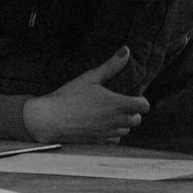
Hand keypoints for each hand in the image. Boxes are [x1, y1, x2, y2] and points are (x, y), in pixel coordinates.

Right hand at [23, 47, 150, 143]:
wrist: (49, 119)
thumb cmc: (68, 97)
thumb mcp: (90, 77)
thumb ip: (111, 66)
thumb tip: (125, 50)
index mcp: (116, 104)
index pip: (143, 106)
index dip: (141, 101)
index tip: (133, 95)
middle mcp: (114, 121)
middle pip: (137, 120)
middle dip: (133, 112)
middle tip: (122, 103)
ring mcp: (106, 133)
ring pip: (126, 131)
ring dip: (123, 123)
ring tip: (112, 113)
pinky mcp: (97, 141)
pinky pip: (114, 140)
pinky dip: (113, 133)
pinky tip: (103, 124)